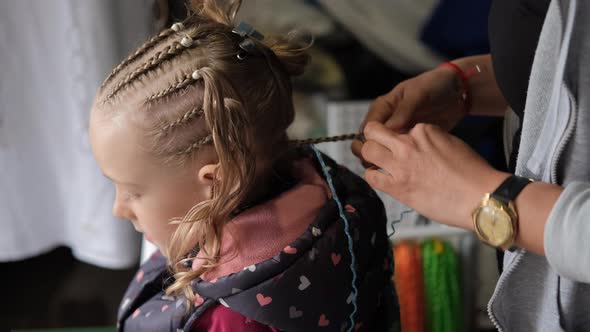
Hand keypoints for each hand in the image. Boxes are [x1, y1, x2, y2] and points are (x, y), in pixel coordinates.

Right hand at [352, 66, 466, 165]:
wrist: (456, 91)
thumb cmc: (435, 86)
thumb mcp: (419, 94)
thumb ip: (404, 111)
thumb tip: (390, 129)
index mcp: (383, 107)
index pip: (367, 129)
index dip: (369, 143)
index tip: (380, 155)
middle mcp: (386, 120)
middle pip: (369, 142)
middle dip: (373, 155)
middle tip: (386, 165)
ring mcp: (397, 132)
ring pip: (382, 150)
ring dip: (386, 160)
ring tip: (397, 169)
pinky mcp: (408, 140)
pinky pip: (397, 154)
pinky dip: (399, 161)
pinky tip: (408, 167)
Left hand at [361, 122, 508, 228]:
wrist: (482, 196)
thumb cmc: (473, 173)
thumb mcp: (452, 143)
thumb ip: (431, 141)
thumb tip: (420, 148)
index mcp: (424, 130)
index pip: (400, 127)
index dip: (399, 136)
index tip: (403, 146)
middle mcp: (408, 144)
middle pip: (374, 131)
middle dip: (373, 138)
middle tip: (377, 148)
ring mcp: (401, 164)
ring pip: (367, 150)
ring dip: (369, 155)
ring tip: (376, 163)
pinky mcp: (398, 186)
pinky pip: (371, 176)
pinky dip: (372, 176)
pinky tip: (380, 178)